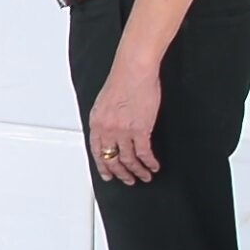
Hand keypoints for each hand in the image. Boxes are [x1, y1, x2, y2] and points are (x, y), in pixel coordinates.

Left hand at [87, 62, 161, 184]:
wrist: (134, 69)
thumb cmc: (122, 80)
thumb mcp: (104, 102)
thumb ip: (105, 120)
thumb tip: (110, 132)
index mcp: (97, 121)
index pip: (96, 151)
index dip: (102, 166)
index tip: (108, 174)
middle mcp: (107, 128)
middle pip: (112, 159)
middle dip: (120, 173)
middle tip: (127, 180)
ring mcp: (123, 130)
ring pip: (129, 160)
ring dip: (137, 171)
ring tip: (143, 176)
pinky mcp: (140, 129)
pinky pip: (144, 153)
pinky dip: (149, 163)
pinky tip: (153, 166)